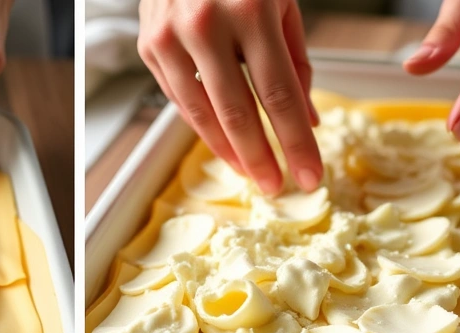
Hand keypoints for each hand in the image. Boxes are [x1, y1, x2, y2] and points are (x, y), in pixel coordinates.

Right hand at [138, 0, 321, 195]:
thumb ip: (296, 59)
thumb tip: (307, 118)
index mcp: (251, 10)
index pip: (279, 95)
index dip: (296, 142)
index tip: (310, 175)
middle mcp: (206, 25)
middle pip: (239, 113)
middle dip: (262, 158)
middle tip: (278, 187)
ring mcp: (170, 36)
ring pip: (201, 113)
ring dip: (229, 151)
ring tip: (251, 173)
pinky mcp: (148, 44)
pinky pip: (178, 98)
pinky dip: (202, 125)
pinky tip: (222, 142)